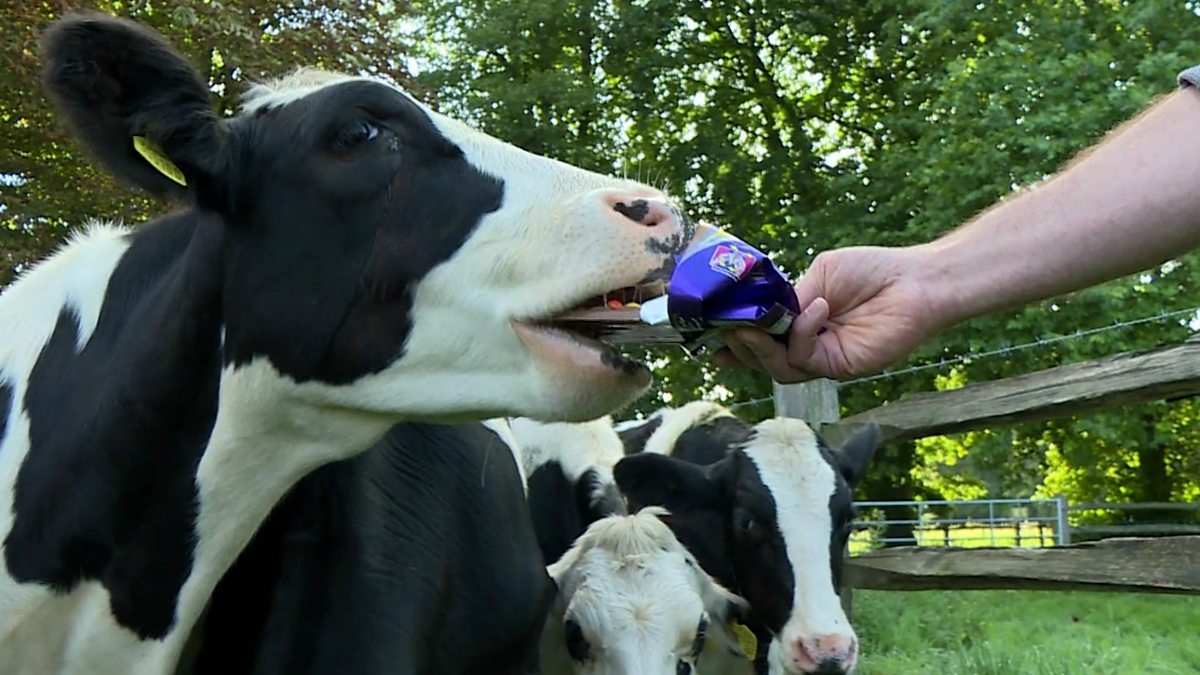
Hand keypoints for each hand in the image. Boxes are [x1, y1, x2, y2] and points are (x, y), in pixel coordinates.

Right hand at [715, 245, 947, 382]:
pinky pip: (805, 358)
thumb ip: (787, 298)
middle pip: (760, 358)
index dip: (733, 341)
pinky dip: (803, 334)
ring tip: (756, 323)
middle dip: (739, 343)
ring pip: (777, 367)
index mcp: (799, 322)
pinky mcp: (840, 367)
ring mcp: (823, 359)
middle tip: (730, 324)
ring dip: (762, 345)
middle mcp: (808, 345)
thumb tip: (759, 315)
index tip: (708, 336)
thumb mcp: (817, 276)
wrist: (915, 281)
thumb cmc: (872, 271)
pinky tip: (817, 309)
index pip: (759, 338)